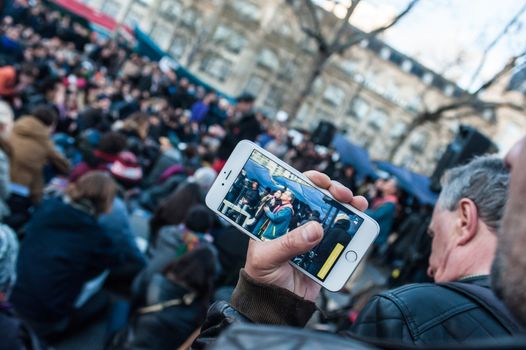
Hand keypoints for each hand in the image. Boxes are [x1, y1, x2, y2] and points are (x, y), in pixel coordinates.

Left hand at [244, 171, 367, 300]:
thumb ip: (288, 243)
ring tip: (357, 203)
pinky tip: (361, 222)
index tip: (319, 180)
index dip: (307, 180)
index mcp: (278, 218)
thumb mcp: (267, 258)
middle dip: (332, 190)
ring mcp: (314, 235)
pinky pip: (344, 235)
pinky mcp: (328, 250)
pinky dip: (355, 226)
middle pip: (318, 198)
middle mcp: (297, 222)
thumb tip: (315, 229)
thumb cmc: (263, 277)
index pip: (293, 191)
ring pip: (334, 213)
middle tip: (341, 193)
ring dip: (348, 204)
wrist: (278, 305)